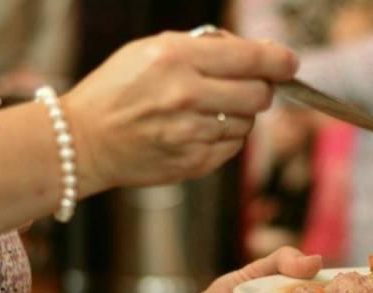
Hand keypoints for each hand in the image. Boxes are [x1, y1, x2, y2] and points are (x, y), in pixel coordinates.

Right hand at [60, 31, 298, 191]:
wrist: (83, 141)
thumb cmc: (118, 90)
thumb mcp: (152, 50)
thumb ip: (205, 48)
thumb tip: (260, 54)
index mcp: (177, 58)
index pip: (252, 58)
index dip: (280, 60)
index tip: (289, 63)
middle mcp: (187, 95)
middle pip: (260, 94)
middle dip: (259, 88)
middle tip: (243, 86)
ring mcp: (190, 133)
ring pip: (247, 123)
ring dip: (236, 114)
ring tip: (204, 110)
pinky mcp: (192, 163)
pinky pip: (232, 147)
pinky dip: (223, 137)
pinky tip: (196, 130)